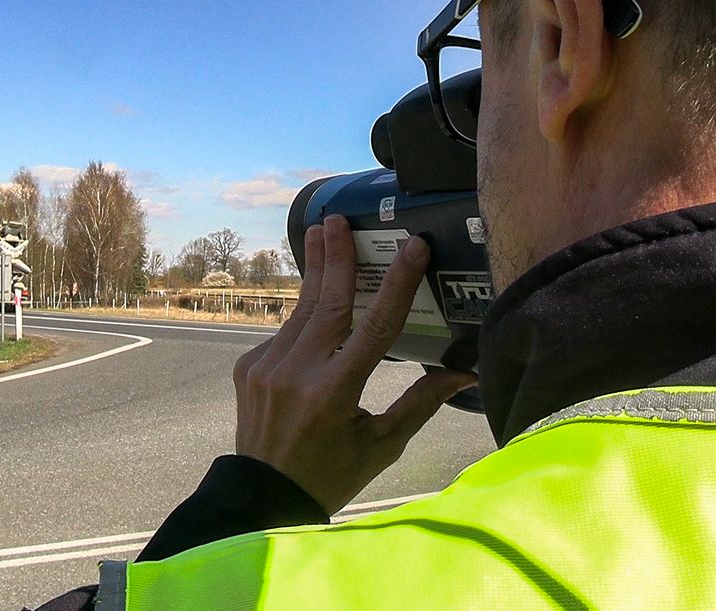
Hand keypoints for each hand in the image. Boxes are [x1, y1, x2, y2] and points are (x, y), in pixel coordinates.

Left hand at [233, 214, 474, 513]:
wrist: (262, 497)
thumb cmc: (332, 475)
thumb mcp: (382, 445)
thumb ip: (421, 403)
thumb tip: (466, 372)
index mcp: (335, 393)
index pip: (375, 327)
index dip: (398, 284)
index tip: (414, 247)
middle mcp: (297, 373)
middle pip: (327, 303)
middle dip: (337, 257)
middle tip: (340, 219)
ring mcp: (266, 367)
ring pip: (301, 310)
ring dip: (316, 270)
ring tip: (322, 232)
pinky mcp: (248, 367)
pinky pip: (283, 332)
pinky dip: (303, 314)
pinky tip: (315, 293)